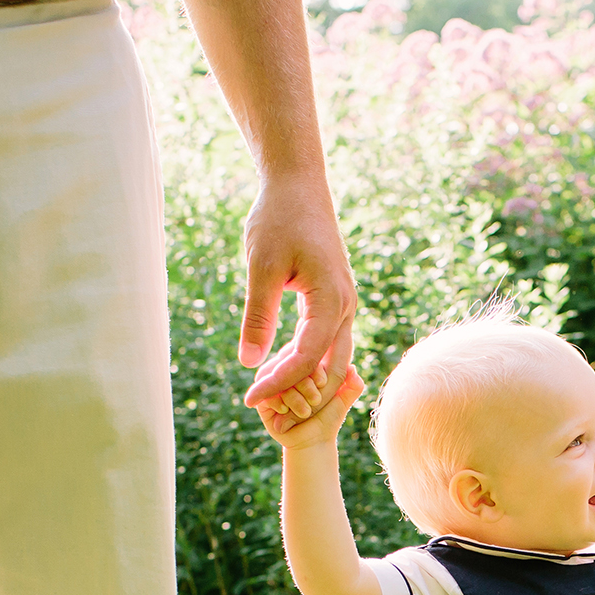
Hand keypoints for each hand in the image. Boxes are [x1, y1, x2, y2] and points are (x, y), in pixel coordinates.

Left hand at [238, 171, 356, 412]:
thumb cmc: (279, 220)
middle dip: (299, 391)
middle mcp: (345, 306)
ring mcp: (344, 303)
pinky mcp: (336, 299)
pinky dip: (307, 358)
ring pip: (332, 356)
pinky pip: (327, 340)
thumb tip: (248, 362)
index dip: (279, 382)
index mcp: (331, 300)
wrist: (299, 187)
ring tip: (268, 390)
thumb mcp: (261, 268)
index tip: (250, 398)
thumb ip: (258, 316)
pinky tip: (279, 365)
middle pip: (331, 367)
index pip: (308, 358)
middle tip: (263, 406)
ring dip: (305, 378)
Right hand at [257, 365, 364, 449]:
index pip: (305, 353)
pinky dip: (280, 403)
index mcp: (304, 364)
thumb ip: (353, 385)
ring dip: (294, 397)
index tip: (324, 383)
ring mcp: (270, 382)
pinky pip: (266, 393)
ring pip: (278, 379)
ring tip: (305, 412)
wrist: (313, 440)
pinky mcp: (260, 397)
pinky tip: (287, 412)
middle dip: (306, 385)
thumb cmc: (328, 416)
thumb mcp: (343, 400)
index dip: (314, 368)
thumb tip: (353, 370)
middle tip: (316, 400)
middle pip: (290, 364)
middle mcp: (285, 369)